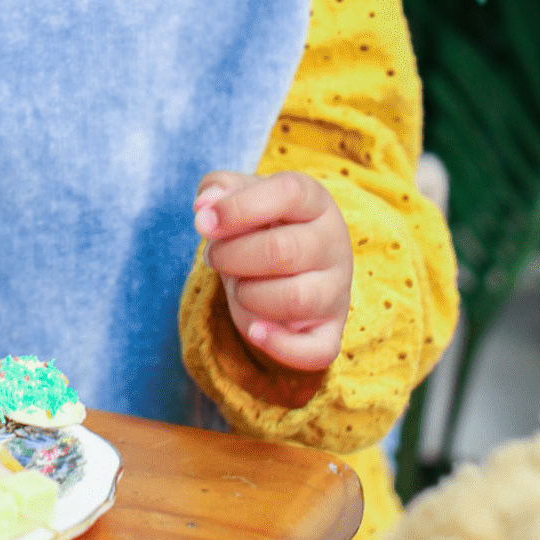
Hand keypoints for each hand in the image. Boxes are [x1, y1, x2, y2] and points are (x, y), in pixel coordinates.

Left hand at [193, 170, 351, 371]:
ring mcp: (336, 290)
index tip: (202, 223)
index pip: (287, 194)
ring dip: (248, 294)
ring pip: (295, 299)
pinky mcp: (330, 332)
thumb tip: (204, 208)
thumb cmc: (258, 223)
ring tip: (237, 285)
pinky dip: (280, 347)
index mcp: (314, 201)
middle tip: (214, 256)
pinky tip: (255, 330)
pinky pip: (317, 351)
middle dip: (231, 256)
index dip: (237, 208)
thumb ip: (217, 187)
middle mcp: (333, 243)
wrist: (287, 265)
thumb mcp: (239, 194)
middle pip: (283, 251)